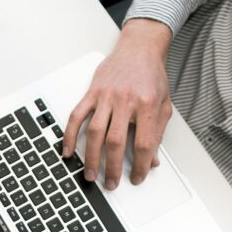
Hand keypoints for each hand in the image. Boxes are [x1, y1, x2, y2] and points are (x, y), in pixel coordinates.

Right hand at [63, 19, 172, 188]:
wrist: (139, 48)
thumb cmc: (151, 76)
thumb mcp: (163, 104)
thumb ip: (157, 132)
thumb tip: (153, 160)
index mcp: (147, 104)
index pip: (143, 142)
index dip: (141, 165)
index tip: (138, 177)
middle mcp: (125, 100)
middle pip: (116, 141)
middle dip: (113, 167)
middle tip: (111, 183)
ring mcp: (106, 96)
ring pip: (95, 132)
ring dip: (91, 157)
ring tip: (91, 174)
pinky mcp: (92, 92)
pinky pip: (77, 116)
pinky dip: (70, 135)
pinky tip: (68, 151)